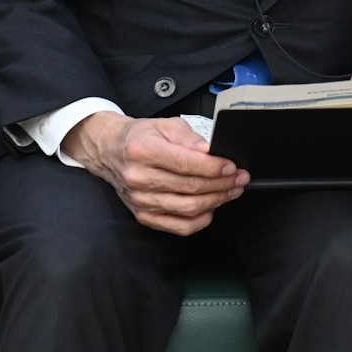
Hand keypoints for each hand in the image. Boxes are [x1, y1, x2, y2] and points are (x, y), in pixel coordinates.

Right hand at [63, 112, 248, 234]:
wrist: (111, 151)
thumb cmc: (142, 137)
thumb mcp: (166, 125)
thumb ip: (191, 138)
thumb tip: (213, 152)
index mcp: (143, 151)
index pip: (186, 164)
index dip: (214, 167)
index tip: (232, 166)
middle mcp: (139, 178)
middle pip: (190, 188)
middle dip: (222, 184)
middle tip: (240, 178)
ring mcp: (140, 200)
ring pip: (188, 208)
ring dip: (216, 201)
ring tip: (232, 190)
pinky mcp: (143, 216)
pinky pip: (178, 226)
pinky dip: (200, 220)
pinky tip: (212, 208)